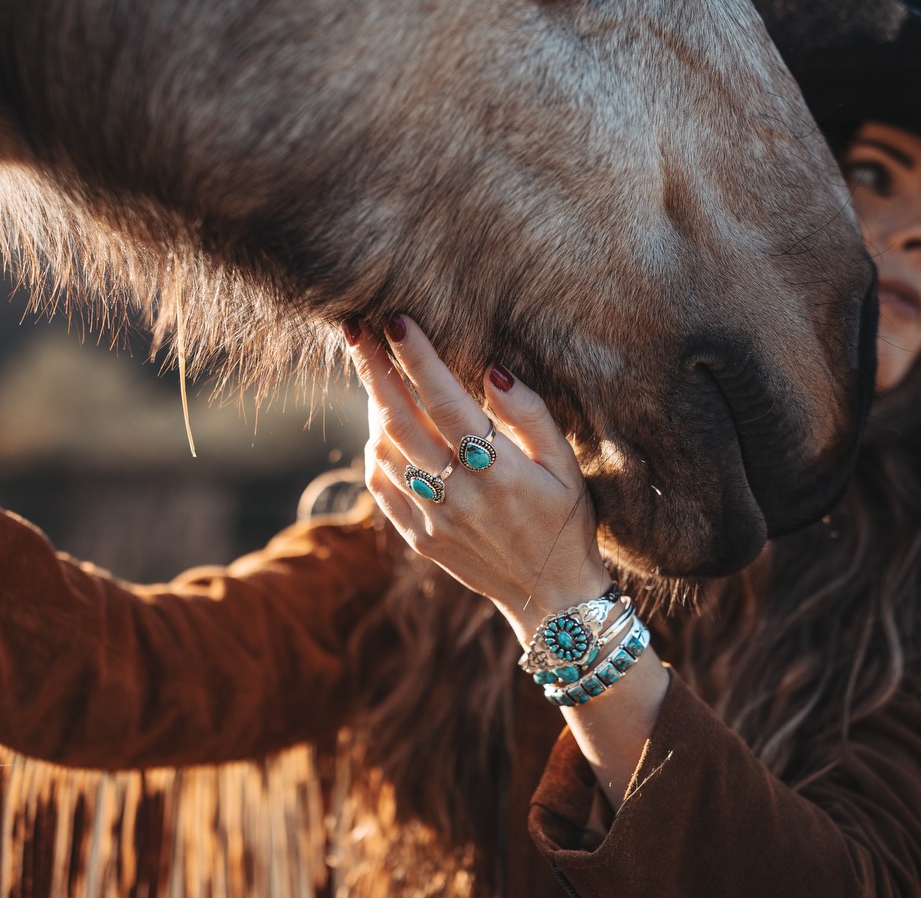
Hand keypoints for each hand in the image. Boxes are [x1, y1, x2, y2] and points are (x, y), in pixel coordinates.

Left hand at [347, 314, 609, 643]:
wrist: (552, 599)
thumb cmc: (566, 521)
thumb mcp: (566, 465)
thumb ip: (530, 415)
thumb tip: (492, 370)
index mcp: (499, 472)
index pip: (446, 402)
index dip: (418, 359)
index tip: (396, 320)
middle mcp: (459, 494)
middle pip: (400, 419)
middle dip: (373, 368)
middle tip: (354, 327)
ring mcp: (432, 518)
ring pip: (383, 450)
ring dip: (371, 404)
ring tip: (373, 371)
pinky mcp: (418, 537)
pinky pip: (381, 484)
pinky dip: (374, 448)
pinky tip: (380, 425)